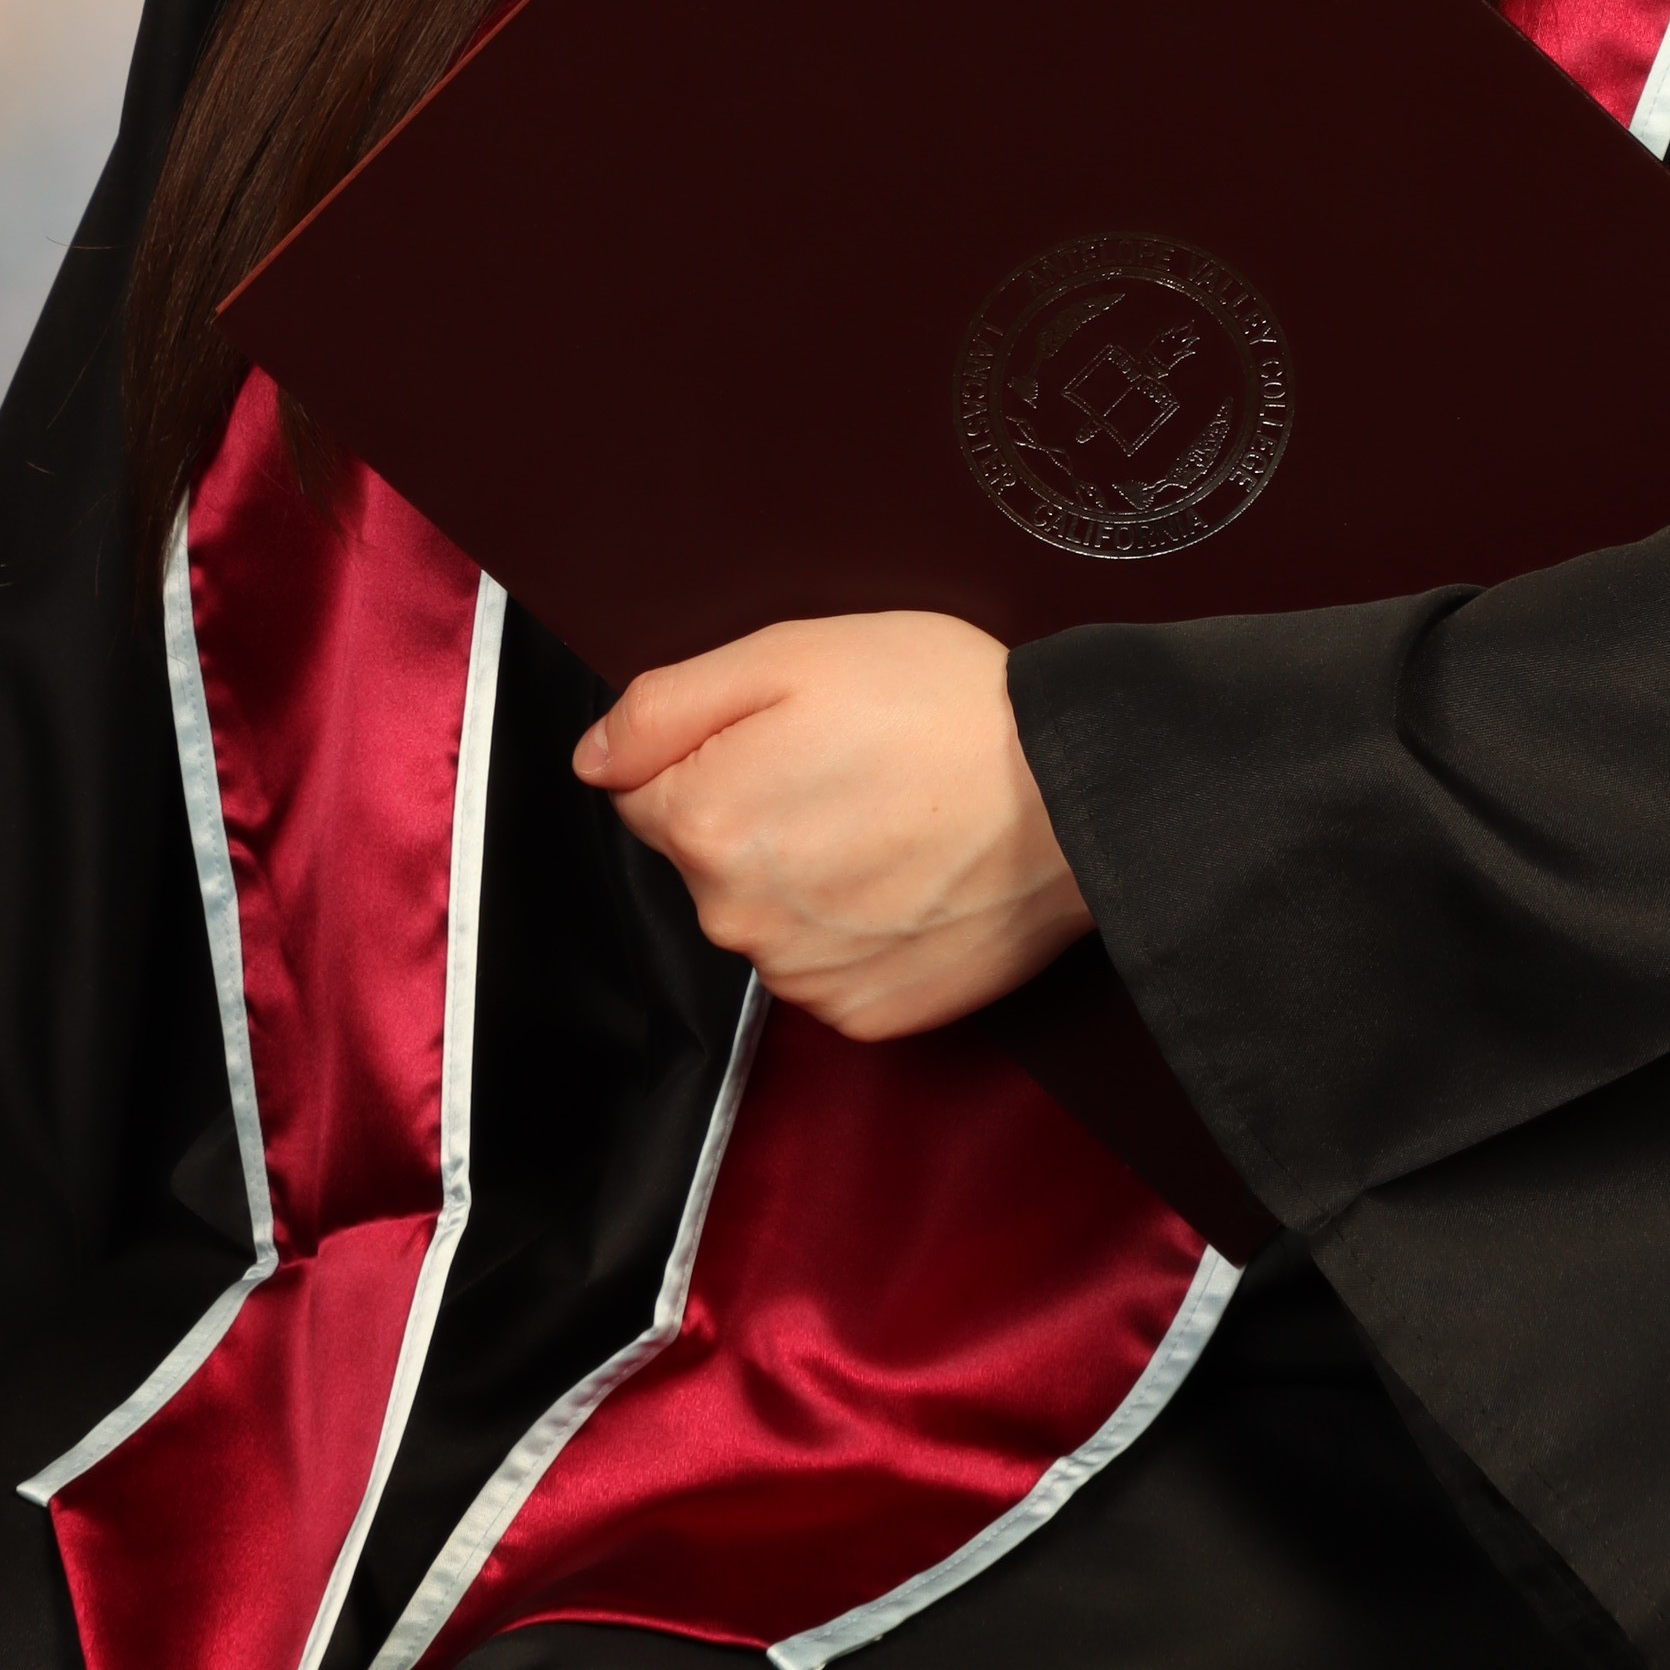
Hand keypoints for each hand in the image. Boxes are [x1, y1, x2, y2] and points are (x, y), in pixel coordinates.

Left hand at [573, 610, 1094, 1038]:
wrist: (1072, 788)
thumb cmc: (942, 707)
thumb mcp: (789, 652)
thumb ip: (667, 703)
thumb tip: (596, 756)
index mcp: (705, 820)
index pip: (644, 789)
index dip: (713, 746)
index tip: (785, 730)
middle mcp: (737, 916)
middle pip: (706, 854)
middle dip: (756, 808)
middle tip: (848, 763)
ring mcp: (802, 977)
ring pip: (765, 914)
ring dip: (804, 873)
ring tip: (890, 817)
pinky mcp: (866, 1017)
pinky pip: (826, 968)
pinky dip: (855, 929)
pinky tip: (908, 877)